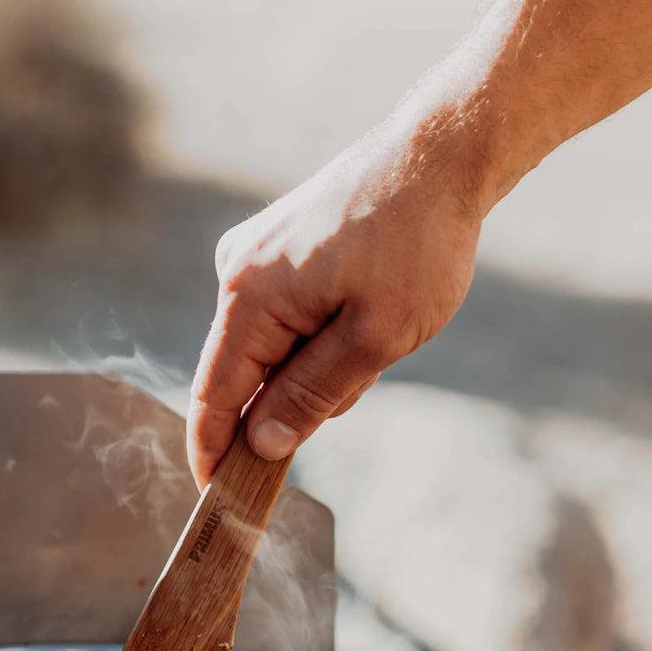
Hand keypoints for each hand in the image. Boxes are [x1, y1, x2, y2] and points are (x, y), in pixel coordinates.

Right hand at [187, 131, 481, 487]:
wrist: (439, 154)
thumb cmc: (416, 243)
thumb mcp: (375, 337)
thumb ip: (311, 396)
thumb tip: (260, 444)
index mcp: (249, 297)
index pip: (215, 396)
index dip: (212, 451)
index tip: (213, 496)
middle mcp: (237, 274)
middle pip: (247, 375)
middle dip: (294, 397)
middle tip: (363, 371)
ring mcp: (254, 258)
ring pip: (273, 349)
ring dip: (318, 362)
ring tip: (377, 326)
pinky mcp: (275, 250)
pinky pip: (286, 319)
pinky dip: (320, 334)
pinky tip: (365, 309)